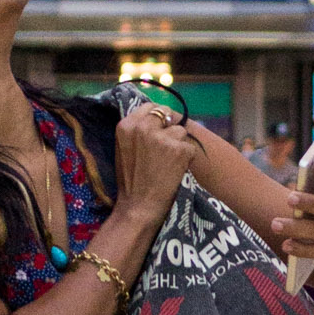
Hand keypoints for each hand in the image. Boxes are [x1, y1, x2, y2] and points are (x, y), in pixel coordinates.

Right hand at [114, 106, 198, 227]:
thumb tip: (158, 116)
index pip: (149, 107)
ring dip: (178, 144)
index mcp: (126, 125)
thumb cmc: (130, 182)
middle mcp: (144, 127)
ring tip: (167, 164)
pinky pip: (190, 147)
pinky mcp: (179, 149)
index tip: (159, 129)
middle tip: (166, 148)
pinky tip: (175, 171)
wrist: (138, 207)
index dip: (157, 118)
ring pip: (180, 131)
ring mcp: (162, 137)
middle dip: (169, 127)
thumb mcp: (124, 148)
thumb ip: (137, 131)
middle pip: (167, 113)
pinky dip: (186, 159)